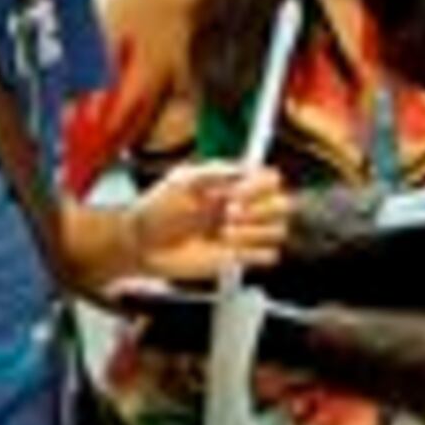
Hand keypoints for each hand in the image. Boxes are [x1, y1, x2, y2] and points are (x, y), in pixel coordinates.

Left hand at [123, 158, 288, 283]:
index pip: (271, 180)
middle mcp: (241, 207)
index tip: (237, 192)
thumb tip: (246, 167)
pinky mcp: (237, 257)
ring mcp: (241, 233)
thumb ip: (214, 171)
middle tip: (230, 213)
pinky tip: (229, 249)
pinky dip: (255, 252)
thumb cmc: (154, 210)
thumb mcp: (180, 180)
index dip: (261, 185)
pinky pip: (269, 256)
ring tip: (222, 232)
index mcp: (231, 185)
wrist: (140, 244)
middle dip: (260, 209)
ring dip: (253, 231)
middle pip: (284, 205)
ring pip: (278, 230)